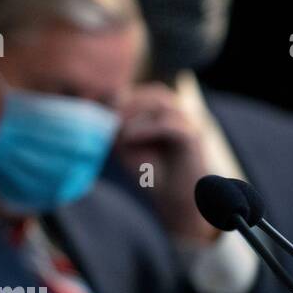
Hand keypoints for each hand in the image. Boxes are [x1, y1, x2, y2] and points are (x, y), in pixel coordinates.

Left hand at [114, 83, 219, 243]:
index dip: (123, 97)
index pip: (146, 92)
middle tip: (108, 115)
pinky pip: (168, 125)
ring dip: (135, 112)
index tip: (100, 108)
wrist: (176, 201)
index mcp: (167, 113)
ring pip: (162, 104)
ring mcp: (189, 124)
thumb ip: (117, 126)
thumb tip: (102, 108)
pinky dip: (145, 128)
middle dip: (129, 102)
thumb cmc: (152, 173)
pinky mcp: (193, 138)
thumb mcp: (127, 147)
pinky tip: (127, 138)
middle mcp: (181, 115)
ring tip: (116, 127)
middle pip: (156, 92)